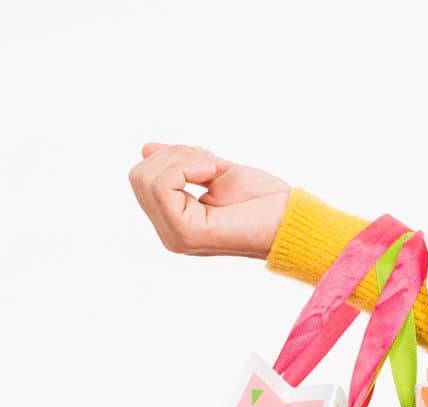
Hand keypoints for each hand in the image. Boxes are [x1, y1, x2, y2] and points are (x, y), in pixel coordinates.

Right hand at [129, 143, 290, 258]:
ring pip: (145, 179)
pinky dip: (186, 167)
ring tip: (213, 169)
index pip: (142, 178)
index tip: (207, 159)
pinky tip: (212, 174)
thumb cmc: (262, 200)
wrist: (290, 219)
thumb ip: (180, 164)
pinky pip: (161, 187)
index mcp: (174, 221)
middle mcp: (169, 233)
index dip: (171, 156)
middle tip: (211, 162)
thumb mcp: (213, 171)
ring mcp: (175, 236)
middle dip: (173, 155)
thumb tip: (146, 149)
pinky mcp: (186, 234)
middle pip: (138, 176)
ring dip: (182, 159)